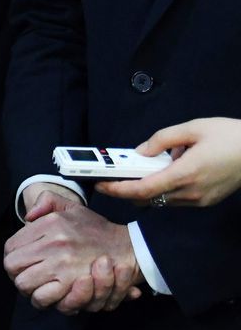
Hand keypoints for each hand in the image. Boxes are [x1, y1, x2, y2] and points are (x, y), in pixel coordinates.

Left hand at [4, 199, 140, 313]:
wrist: (127, 248)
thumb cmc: (96, 230)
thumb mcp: (72, 207)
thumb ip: (47, 202)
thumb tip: (27, 217)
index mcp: (49, 225)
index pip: (10, 247)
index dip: (12, 257)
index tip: (21, 261)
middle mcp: (53, 243)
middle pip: (12, 267)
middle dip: (16, 274)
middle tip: (27, 275)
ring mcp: (62, 264)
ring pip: (24, 284)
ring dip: (28, 288)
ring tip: (36, 286)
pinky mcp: (73, 283)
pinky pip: (43, 297)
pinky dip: (43, 299)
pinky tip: (49, 294)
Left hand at [96, 118, 240, 206]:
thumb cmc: (230, 136)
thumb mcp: (193, 128)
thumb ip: (162, 139)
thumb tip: (140, 151)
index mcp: (186, 174)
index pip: (143, 189)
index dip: (118, 189)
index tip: (101, 185)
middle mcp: (191, 192)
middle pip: (148, 197)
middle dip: (127, 189)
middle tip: (112, 176)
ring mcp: (200, 200)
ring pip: (162, 200)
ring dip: (146, 188)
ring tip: (142, 168)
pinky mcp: (206, 201)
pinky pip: (176, 199)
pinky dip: (163, 188)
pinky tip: (168, 171)